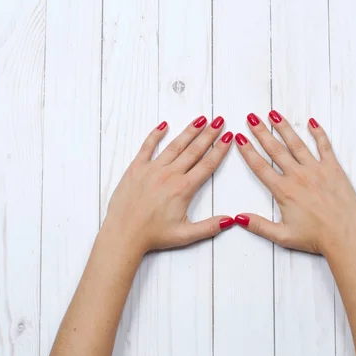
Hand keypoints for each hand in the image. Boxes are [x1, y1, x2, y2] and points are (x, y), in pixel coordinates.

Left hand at [103, 115, 234, 258]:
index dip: (220, 150)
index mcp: (183, 188)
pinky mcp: (136, 169)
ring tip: (201, 119)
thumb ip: (210, 226)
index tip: (228, 137)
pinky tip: (164, 125)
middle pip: (194, 150)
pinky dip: (155, 135)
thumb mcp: (186, 235)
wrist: (123, 234)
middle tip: (219, 121)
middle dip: (209, 134)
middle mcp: (169, 174)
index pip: (207, 164)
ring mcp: (152, 169)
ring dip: (189, 131)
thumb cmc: (153, 236)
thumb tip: (232, 220)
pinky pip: (147, 147)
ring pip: (175, 146)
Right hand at [234, 111, 355, 254]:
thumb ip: (258, 225)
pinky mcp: (333, 169)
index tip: (239, 138)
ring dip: (284, 128)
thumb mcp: (282, 236)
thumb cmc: (315, 238)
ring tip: (273, 114)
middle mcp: (298, 176)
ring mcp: (316, 170)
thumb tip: (238, 218)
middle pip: (275, 150)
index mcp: (284, 190)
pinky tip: (312, 122)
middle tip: (252, 118)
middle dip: (261, 132)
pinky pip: (324, 146)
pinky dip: (318, 133)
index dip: (248, 151)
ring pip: (297, 144)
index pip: (260, 166)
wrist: (344, 236)